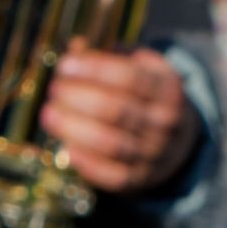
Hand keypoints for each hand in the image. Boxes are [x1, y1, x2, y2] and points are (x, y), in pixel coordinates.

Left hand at [40, 42, 198, 195]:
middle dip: (79, 99)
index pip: (131, 78)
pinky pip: (113, 176)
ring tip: (49, 114)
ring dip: (75, 129)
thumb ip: (110, 55)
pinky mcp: (140, 178)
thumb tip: (75, 49)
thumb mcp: (141, 67)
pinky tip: (67, 147)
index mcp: (168, 90)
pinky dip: (87, 163)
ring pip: (112, 144)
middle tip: (54, 90)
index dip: (94, 70)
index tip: (65, 65)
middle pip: (118, 111)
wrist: (177, 140)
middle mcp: (166, 124)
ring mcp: (155, 154)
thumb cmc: (146, 95)